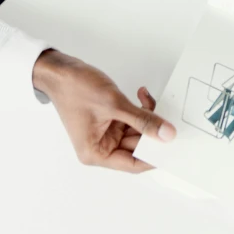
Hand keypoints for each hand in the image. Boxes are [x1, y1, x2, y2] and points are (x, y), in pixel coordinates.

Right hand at [33, 49, 175, 172]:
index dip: (154, 157)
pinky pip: (132, 119)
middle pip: (136, 147)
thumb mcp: (114, 104)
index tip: (173, 148)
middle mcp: (100, 147)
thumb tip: (166, 134)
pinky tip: (142, 94)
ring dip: (147, 116)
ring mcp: (105, 132)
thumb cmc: (75, 88)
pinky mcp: (109, 119)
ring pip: (137, 131)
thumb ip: (143, 120)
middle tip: (170, 119)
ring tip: (150, 99)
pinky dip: (139, 108)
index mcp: (96, 153)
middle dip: (153, 131)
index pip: (132, 163)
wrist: (60, 69)